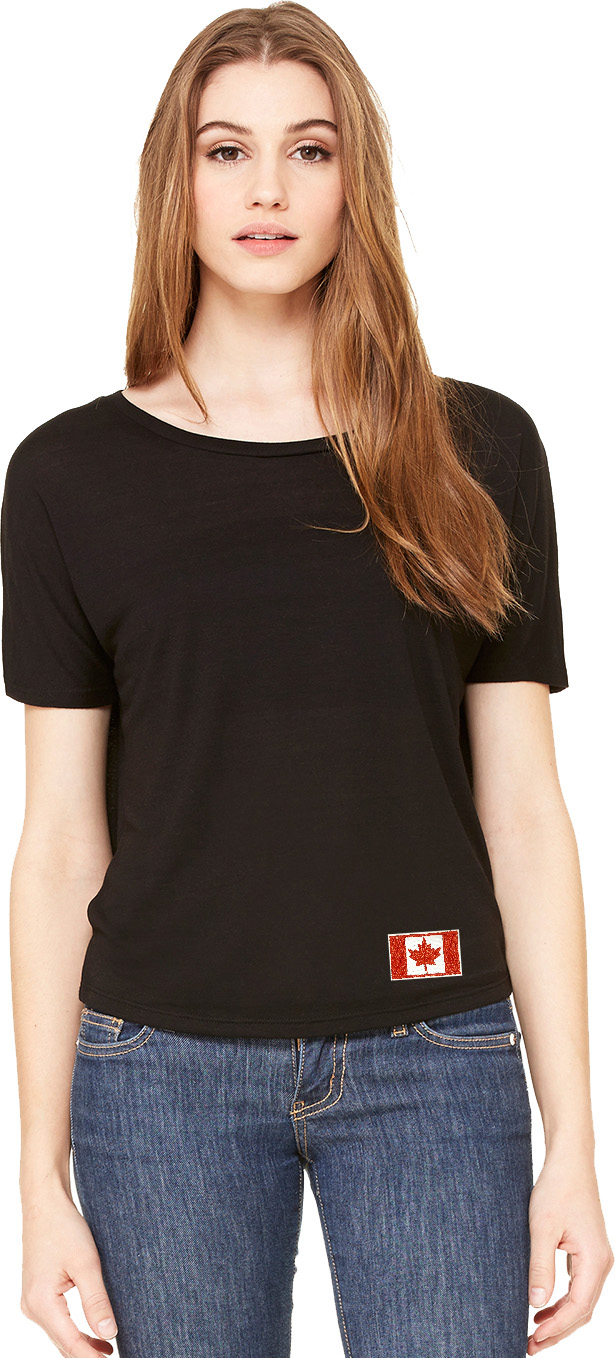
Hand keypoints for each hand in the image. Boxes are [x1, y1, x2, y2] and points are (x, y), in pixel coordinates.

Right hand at [20, 1181, 118, 1355]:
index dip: (91, 1357)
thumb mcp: (86, 1264)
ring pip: (59, 1334)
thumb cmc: (64, 1228)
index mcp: (42, 1302)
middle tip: (114, 1356)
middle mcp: (32, 1307)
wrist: (44, 1204)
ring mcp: (32, 1301)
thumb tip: (108, 1333)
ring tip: (108, 1348)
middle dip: (87, 1354)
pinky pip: (56, 1322)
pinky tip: (92, 1331)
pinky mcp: (37, 1294)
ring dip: (82, 1344)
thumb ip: (96, 1301)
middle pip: (63, 1343)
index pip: (70, 1343)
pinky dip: (73, 1330)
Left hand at [526, 1146, 613, 1352]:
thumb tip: (536, 1303)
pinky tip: (543, 1306)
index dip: (556, 1328)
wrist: (570, 1161)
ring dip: (560, 1319)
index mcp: (594, 1260)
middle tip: (530, 1345)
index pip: (578, 1308)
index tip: (532, 1338)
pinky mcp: (587, 1251)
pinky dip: (563, 1302)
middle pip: (582, 1311)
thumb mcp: (542, 1228)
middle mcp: (601, 1263)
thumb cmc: (556, 1189)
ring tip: (534, 1332)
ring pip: (582, 1301)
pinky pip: (579, 1287)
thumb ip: (540, 1266)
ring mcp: (596, 1258)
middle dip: (558, 1331)